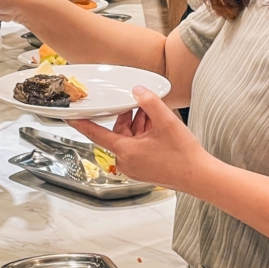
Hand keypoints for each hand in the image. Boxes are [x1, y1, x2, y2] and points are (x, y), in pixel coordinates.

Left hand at [68, 86, 210, 191]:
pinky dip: (143, 136)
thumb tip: (137, 91)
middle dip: (128, 117)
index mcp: (126, 151)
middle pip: (118, 133)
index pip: (96, 134)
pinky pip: (137, 148)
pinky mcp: (144, 170)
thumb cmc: (183, 155)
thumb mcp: (165, 121)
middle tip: (140, 105)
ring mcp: (135, 168)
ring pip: (129, 139)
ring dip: (138, 126)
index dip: (81, 123)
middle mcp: (126, 162)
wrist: (199, 177)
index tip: (69, 116)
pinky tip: (157, 127)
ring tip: (153, 115)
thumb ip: (149, 102)